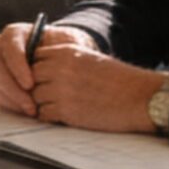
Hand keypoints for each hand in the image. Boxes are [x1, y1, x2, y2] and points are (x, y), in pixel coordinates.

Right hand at [0, 23, 96, 115]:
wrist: (57, 55)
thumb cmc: (62, 47)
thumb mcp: (66, 42)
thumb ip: (59, 48)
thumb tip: (57, 59)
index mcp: (14, 33)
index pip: (10, 47)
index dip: (17, 67)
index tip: (30, 84)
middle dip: (12, 87)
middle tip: (29, 103)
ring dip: (9, 97)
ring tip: (30, 109)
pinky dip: (6, 102)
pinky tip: (23, 109)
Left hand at [18, 42, 165, 132]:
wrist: (139, 97)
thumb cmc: (117, 79)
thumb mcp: (88, 59)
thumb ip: (63, 61)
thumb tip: (38, 69)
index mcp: (66, 52)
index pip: (33, 58)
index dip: (36, 70)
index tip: (43, 78)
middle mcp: (60, 69)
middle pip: (29, 78)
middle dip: (36, 87)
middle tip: (48, 95)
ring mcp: (61, 90)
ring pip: (34, 97)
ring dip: (42, 103)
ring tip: (58, 105)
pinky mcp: (65, 111)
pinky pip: (43, 114)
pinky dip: (49, 116)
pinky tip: (63, 114)